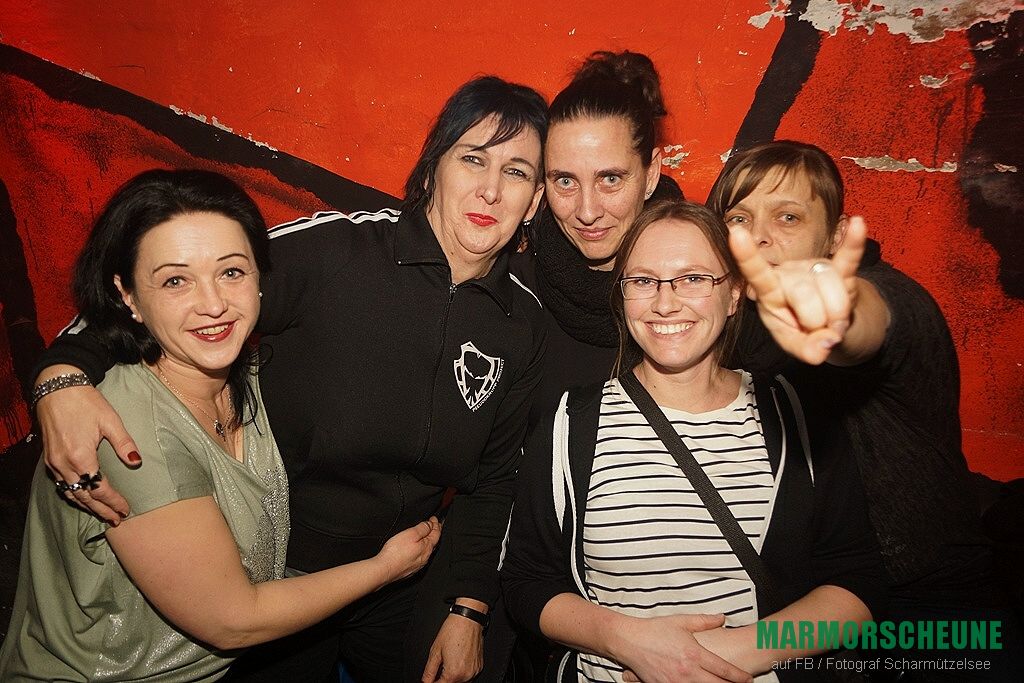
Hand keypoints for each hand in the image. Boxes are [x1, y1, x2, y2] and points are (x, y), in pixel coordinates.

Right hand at [36, 366, 139, 524]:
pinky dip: (74, 494)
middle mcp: (64, 464)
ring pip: (70, 492)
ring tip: (103, 514)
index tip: (126, 510)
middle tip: (116, 520)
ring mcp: (54, 463)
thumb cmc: (86, 402)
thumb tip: (136, 463)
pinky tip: (83, 497)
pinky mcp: (49, 459)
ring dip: (87, 505)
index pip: (99, 489)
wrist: (57, 389)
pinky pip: (62, 484)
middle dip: (101, 510)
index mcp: (81, 457)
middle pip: (83, 496)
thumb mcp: (110, 420)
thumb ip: (124, 444)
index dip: (113, 501)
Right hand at [377, 517, 440, 583]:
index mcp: (427, 547)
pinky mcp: (411, 569)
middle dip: (434, 532)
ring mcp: (418, 564)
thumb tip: (429, 524)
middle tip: (435, 525)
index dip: (436, 524)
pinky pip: (420, 557)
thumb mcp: (411, 533)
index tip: (434, 519)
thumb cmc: (395, 553)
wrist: (385, 569)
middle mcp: (425, 557)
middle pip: (433, 542)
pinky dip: (421, 550)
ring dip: (428, 541)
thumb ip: (422, 528)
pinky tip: (417, 548)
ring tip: (428, 535)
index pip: (436, 533)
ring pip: (427, 550)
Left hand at [421, 603, 484, 682]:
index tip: (430, 679)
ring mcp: (474, 671)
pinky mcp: (479, 667)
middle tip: (440, 666)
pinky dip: (462, 672)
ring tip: (449, 662)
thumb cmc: (453, 631)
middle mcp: (466, 675)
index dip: (433, 682)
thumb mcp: (435, 651)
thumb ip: (429, 671)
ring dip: (453, 676)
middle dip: (443, 679)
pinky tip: (458, 661)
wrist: (468, 620)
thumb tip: (426, 681)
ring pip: (460, 682)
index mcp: (453, 673)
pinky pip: (468, 676)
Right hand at [613, 613, 752, 682]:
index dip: (739, 676)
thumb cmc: (655, 630)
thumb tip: (722, 618)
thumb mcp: (681, 621)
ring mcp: (676, 682)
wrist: (629, 641)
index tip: (748, 678)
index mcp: (694, 654)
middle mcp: (688, 671)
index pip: (724, 670)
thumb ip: (704, 621)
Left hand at [729, 217, 866, 364]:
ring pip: (830, 286)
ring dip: (837, 314)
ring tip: (833, 324)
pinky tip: (857, 224)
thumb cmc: (801, 330)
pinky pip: (849, 258)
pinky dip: (854, 244)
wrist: (827, 325)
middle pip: (803, 292)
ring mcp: (814, 268)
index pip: (756, 272)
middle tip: (818, 332)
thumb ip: (806, 350)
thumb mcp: (796, 345)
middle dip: (816, 322)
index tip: (736, 233)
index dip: (747, 255)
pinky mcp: (841, 269)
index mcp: (769, 291)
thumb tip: (824, 347)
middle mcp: (789, 273)